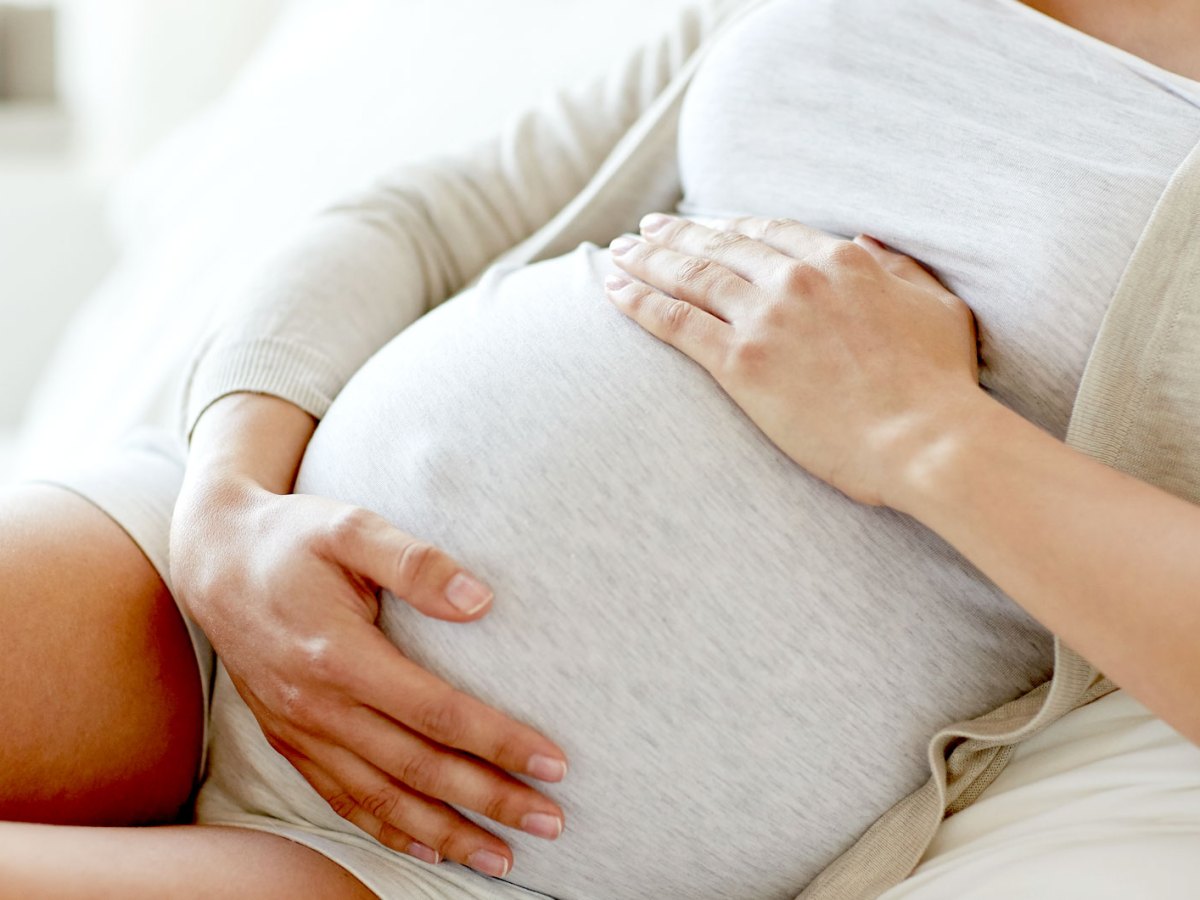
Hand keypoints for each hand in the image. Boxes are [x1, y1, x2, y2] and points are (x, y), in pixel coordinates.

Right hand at [170, 477, 566, 877]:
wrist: (214, 561)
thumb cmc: (292, 540)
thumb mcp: (352, 528)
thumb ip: (416, 562)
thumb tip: (481, 600)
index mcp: (341, 655)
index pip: (438, 712)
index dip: (499, 742)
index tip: (554, 763)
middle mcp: (319, 706)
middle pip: (419, 769)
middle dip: (490, 801)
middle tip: (550, 823)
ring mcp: (301, 732)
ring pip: (383, 800)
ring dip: (447, 834)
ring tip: (503, 858)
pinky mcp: (290, 742)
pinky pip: (343, 801)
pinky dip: (389, 831)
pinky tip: (431, 849)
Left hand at [604, 213, 984, 507]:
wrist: (925, 438)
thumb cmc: (940, 383)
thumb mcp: (938, 306)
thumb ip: (899, 268)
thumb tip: (866, 242)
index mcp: (841, 261)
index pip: (768, 232)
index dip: (728, 227)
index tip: (704, 226)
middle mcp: (796, 280)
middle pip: (719, 248)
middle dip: (676, 235)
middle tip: (644, 231)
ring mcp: (765, 319)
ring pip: (690, 277)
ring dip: (648, 260)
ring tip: (618, 253)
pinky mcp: (741, 364)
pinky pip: (676, 323)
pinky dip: (640, 302)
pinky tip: (614, 290)